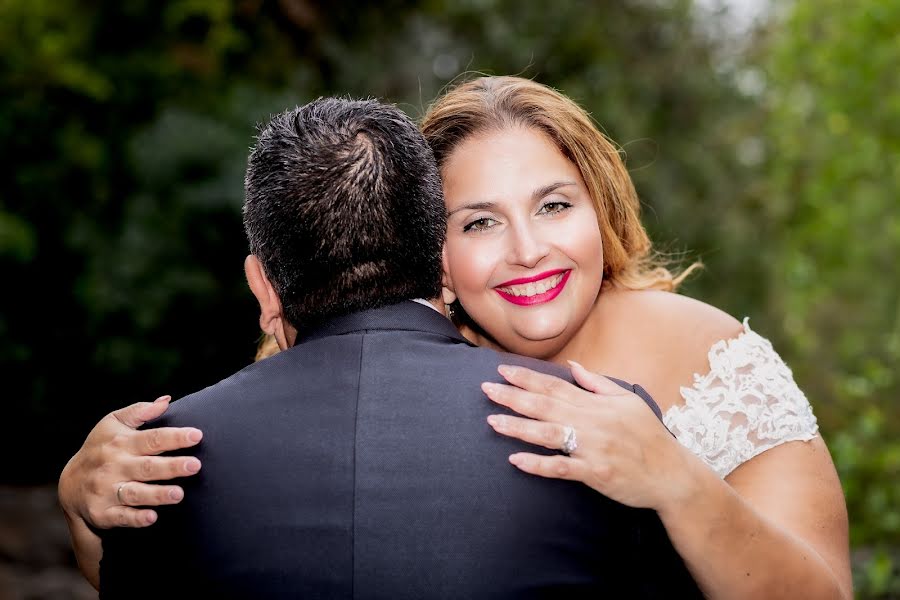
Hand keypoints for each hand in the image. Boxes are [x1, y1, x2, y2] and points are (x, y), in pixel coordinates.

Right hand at [58, 396, 202, 528]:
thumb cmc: (100, 448)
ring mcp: (106, 491)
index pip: (152, 439)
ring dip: (157, 494)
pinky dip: (135, 518)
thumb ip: (140, 411)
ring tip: (179, 494)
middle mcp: (113, 466)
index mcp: (120, 443)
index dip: (175, 437)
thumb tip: (166, 400)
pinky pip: (121, 517)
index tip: (197, 436)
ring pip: (135, 493)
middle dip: (171, 466)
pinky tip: (152, 517)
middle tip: (195, 465)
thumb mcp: (113, 424)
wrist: (70, 485)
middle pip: (147, 467)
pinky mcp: (102, 513)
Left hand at [482, 362, 700, 510]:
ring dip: (519, 427)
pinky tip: (516, 461)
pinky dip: (539, 464)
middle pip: (546, 406)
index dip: (526, 378)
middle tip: (485, 389)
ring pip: (549, 434)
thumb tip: (572, 366)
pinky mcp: (596, 473)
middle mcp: (592, 422)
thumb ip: (597, 383)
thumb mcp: (628, 401)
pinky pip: (562, 468)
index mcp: (597, 404)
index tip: (502, 370)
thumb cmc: (649, 437)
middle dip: (513, 396)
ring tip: (492, 421)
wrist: (673, 475)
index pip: (554, 386)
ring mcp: (593, 448)